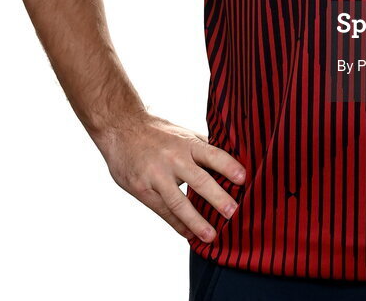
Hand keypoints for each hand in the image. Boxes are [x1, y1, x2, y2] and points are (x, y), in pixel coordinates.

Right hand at [94, 113, 246, 243]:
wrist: (121, 129)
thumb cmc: (158, 132)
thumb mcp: (182, 133)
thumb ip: (202, 148)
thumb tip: (230, 160)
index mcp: (187, 143)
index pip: (213, 154)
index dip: (229, 166)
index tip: (243, 179)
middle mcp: (174, 159)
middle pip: (200, 181)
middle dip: (218, 198)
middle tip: (233, 213)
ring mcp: (157, 175)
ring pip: (179, 203)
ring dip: (197, 221)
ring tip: (211, 235)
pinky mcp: (143, 189)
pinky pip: (164, 210)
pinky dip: (177, 224)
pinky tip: (189, 234)